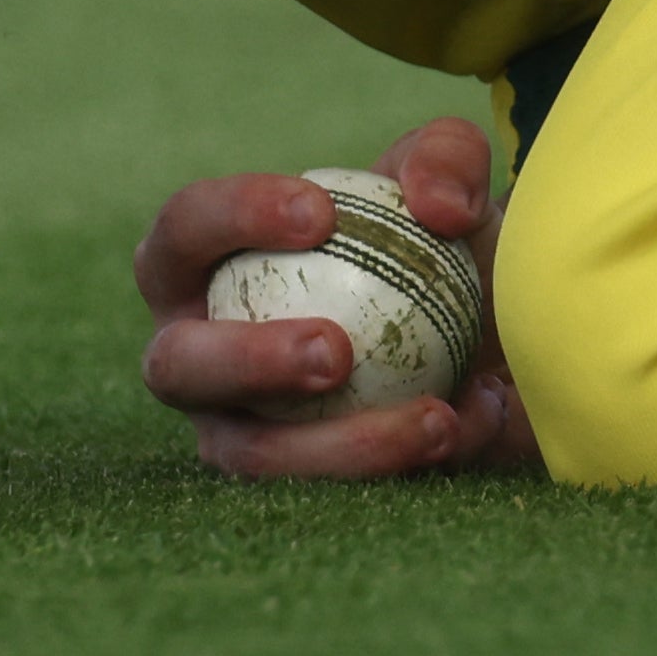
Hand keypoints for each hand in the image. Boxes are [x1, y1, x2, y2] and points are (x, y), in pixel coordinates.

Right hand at [133, 113, 539, 478]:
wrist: (478, 330)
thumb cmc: (429, 238)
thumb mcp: (448, 179)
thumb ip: (446, 160)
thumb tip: (437, 208)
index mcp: (200, 262)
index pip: (184, 230)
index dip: (233, 217)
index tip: (323, 213)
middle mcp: (193, 355)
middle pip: (178, 365)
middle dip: (247, 361)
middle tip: (335, 352)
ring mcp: (233, 431)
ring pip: (254, 456)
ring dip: (341, 443)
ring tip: (435, 417)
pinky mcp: (291, 488)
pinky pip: (331, 495)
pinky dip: (402, 462)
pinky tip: (471, 420)